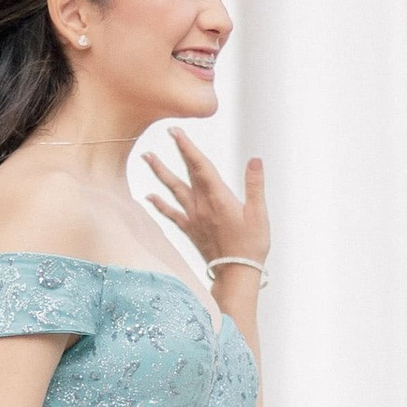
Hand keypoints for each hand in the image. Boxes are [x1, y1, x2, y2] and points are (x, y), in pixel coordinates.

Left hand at [146, 136, 266, 273]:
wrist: (236, 274)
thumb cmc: (252, 245)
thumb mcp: (259, 214)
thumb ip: (254, 185)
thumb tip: (255, 160)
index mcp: (219, 198)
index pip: (201, 166)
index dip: (188, 147)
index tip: (176, 132)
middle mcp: (202, 205)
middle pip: (187, 172)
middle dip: (178, 151)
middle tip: (166, 133)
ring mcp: (194, 218)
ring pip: (174, 190)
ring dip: (160, 172)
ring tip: (146, 157)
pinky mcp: (190, 230)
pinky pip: (171, 214)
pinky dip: (159, 204)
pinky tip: (148, 196)